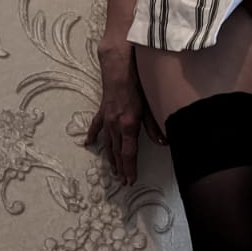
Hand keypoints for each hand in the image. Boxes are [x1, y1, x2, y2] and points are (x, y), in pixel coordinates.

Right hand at [81, 47, 166, 186]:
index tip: (130, 181)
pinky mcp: (102, 111)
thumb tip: (163, 142)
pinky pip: (96, 126)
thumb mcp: (149, 107)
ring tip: (112, 170)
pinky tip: (88, 144)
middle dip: (121, 168)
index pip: (129, 153)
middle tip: (122, 181)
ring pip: (107, 143)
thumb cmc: (137, 85)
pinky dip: (93, 136)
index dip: (130, 168)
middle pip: (117, 152)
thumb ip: (154, 127)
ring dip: (109, 158)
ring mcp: (107, 119)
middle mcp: (116, 126)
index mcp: (129, 126)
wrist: (119, 69)